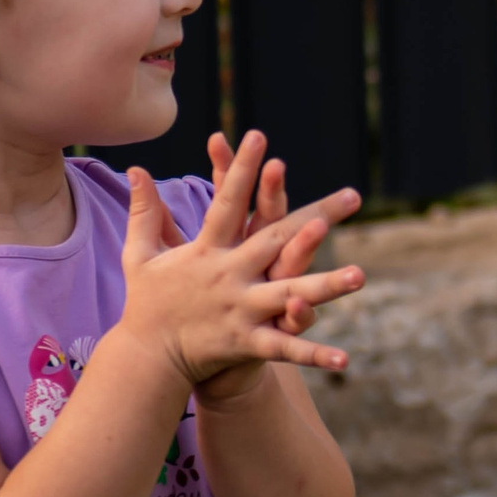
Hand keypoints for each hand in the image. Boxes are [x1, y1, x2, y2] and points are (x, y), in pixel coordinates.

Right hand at [117, 130, 365, 392]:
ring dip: (325, 284)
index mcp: (207, 250)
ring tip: (360, 275)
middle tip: (352, 196)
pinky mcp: (246, 341)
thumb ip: (144, 211)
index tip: (257, 136)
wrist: (146, 356)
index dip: (241, 169)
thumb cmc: (147, 301)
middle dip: (316, 217)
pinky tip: (345, 360)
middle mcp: (229, 274)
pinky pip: (285, 349)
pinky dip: (314, 355)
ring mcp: (241, 308)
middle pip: (278, 238)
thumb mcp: (141, 253)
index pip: (228, 201)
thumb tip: (135, 169)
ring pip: (290, 292)